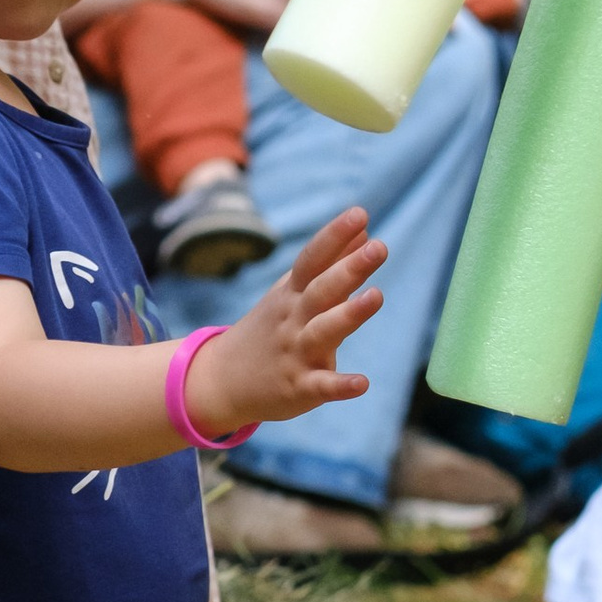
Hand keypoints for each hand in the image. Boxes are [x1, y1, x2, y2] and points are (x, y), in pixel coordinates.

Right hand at [185, 207, 382, 431]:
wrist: (222, 380)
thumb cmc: (270, 329)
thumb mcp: (294, 292)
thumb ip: (332, 263)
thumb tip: (364, 230)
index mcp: (292, 294)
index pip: (313, 259)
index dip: (334, 236)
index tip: (359, 213)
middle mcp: (293, 319)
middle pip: (321, 290)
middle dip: (349, 269)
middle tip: (379, 248)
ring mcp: (295, 353)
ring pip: (323, 332)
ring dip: (349, 314)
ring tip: (377, 295)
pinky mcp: (299, 388)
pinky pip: (321, 386)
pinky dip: (340, 385)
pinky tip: (363, 383)